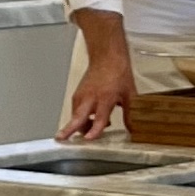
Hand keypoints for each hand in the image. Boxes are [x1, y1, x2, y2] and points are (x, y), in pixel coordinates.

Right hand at [58, 12, 134, 138]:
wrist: (107, 57)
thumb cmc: (117, 73)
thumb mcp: (129, 95)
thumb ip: (130, 114)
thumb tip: (133, 129)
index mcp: (105, 98)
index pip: (99, 118)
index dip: (94, 130)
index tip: (89, 138)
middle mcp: (90, 98)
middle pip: (77, 117)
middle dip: (68, 129)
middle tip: (61, 138)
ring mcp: (81, 96)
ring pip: (75, 116)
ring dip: (80, 125)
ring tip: (91, 128)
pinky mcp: (77, 94)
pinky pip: (75, 110)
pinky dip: (80, 117)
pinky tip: (90, 117)